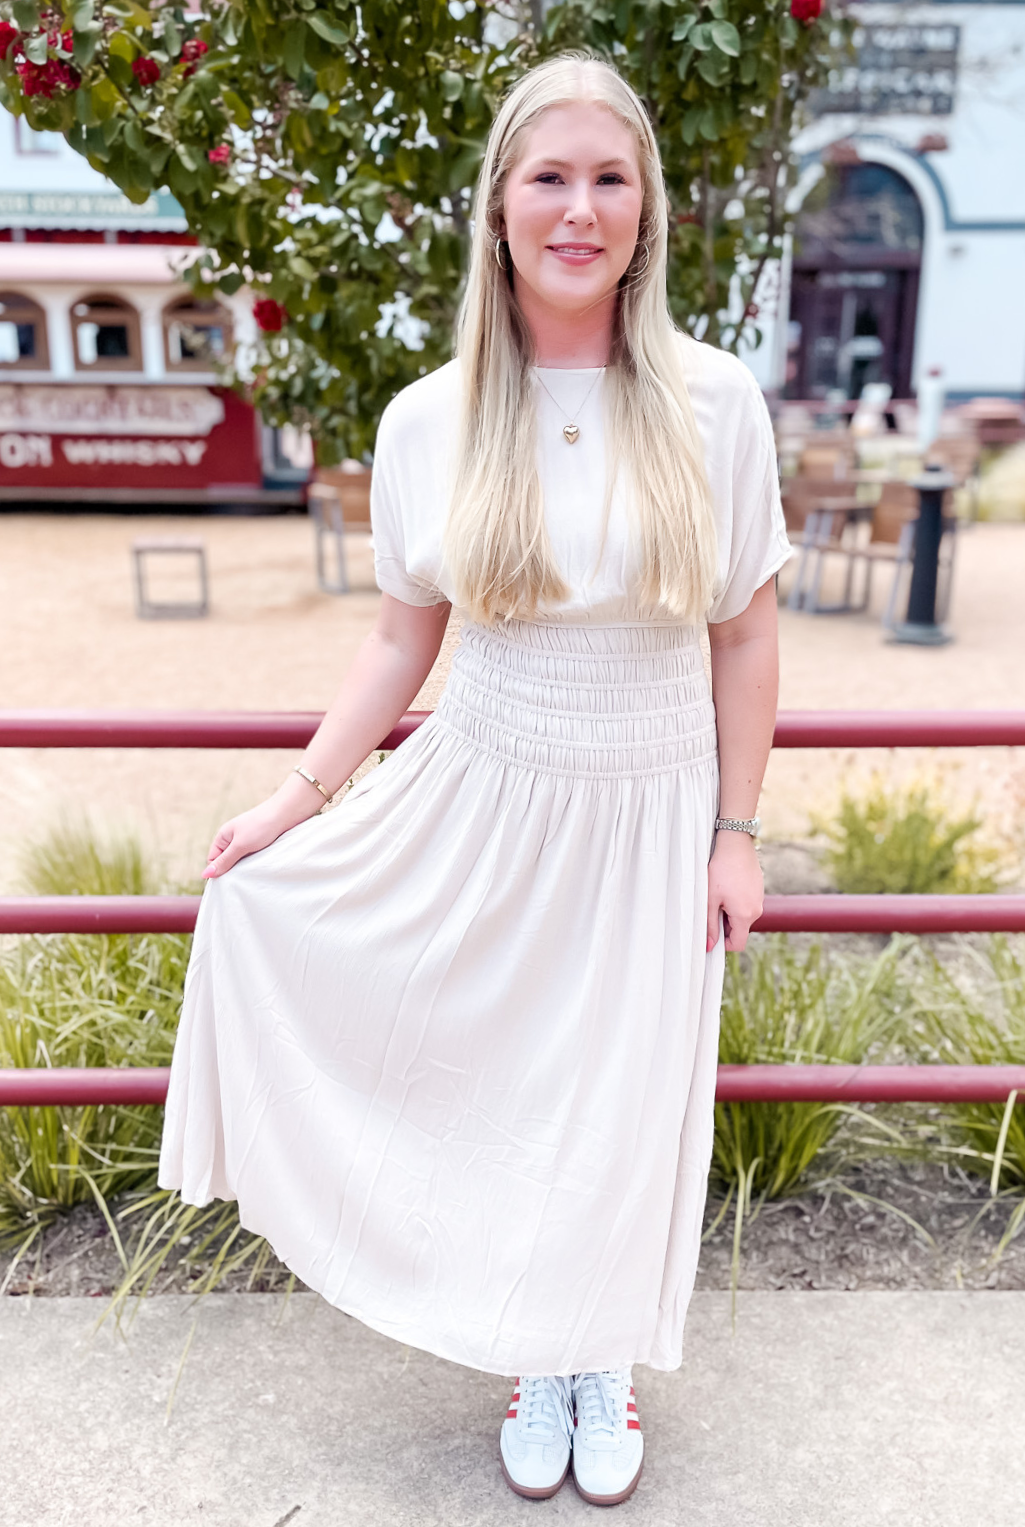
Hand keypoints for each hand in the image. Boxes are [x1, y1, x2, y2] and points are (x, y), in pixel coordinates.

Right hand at [202, 799, 298, 879]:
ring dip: (245, 866)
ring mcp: (246, 840)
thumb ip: (224, 861)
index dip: (218, 870)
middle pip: (226, 860)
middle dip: (232, 869)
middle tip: (242, 877)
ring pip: (240, 860)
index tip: (229, 880)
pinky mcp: (259, 842)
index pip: (213, 859)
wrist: (286, 812)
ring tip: (252, 870)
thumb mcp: (240, 846)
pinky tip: (259, 866)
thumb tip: (205, 874)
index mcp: (223, 836)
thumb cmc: (261, 826)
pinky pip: (251, 857)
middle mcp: (233, 838)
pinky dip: (254, 862)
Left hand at [706, 831, 762, 952]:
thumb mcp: (711, 899)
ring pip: (742, 916)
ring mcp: (759, 899)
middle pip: (739, 929)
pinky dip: (736, 902)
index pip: (738, 943)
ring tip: (719, 893)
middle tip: (711, 906)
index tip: (711, 933)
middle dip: (724, 924)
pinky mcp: (758, 890)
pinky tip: (727, 886)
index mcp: (745, 915)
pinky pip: (747, 904)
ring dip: (729, 912)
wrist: (736, 844)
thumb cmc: (721, 870)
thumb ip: (710, 925)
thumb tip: (709, 946)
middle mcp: (756, 910)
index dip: (723, 944)